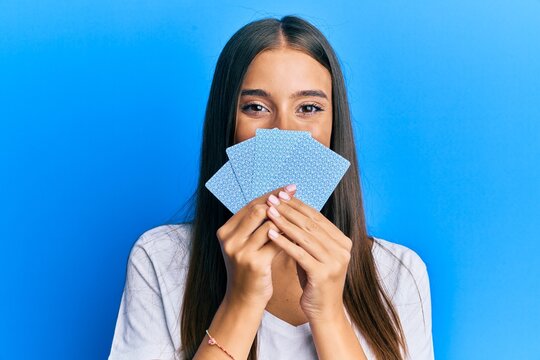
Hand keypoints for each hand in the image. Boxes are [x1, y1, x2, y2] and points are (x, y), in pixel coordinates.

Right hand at [216, 185, 297, 307]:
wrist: (244, 300)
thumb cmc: (250, 269)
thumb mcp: (246, 245)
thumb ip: (256, 225)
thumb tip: (279, 198)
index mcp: (225, 231)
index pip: (250, 204)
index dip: (271, 194)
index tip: (289, 188)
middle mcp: (229, 239)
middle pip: (258, 210)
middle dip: (279, 200)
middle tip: (296, 193)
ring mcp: (240, 251)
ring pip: (268, 223)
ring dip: (287, 217)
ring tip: (301, 211)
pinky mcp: (253, 263)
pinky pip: (276, 242)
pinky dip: (289, 235)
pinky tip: (301, 232)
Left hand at [265, 187, 352, 321]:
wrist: (324, 311)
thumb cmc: (315, 281)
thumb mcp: (314, 254)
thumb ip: (308, 236)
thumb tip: (289, 210)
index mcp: (342, 241)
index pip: (316, 217)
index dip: (297, 205)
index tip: (280, 195)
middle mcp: (342, 249)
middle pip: (310, 224)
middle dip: (289, 210)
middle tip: (272, 199)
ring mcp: (335, 261)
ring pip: (304, 236)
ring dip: (284, 222)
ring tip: (268, 212)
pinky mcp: (323, 273)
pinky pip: (299, 253)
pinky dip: (284, 242)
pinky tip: (270, 233)